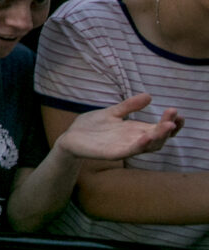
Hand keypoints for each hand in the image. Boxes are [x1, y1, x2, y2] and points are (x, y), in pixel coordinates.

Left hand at [55, 93, 180, 160]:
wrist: (71, 137)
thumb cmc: (92, 126)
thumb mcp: (112, 112)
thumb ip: (129, 106)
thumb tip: (149, 96)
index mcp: (135, 130)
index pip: (158, 128)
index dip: (171, 122)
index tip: (178, 113)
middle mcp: (133, 140)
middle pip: (158, 137)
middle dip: (168, 128)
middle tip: (176, 117)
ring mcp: (125, 147)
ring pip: (148, 146)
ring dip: (159, 136)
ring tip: (168, 126)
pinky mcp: (113, 153)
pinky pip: (130, 151)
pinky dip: (140, 145)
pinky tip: (146, 136)